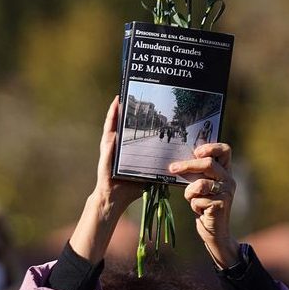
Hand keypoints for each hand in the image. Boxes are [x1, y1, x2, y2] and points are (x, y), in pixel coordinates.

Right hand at [71, 97, 147, 263]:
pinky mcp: (107, 147)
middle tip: (139, 91)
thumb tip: (181, 158)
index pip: (138, 129)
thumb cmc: (132, 187)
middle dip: (132, 108)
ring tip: (127, 92)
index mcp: (131, 148)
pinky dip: (113, 115)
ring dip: (121, 107)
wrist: (115, 198)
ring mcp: (112, 144)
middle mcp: (121, 144)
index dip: (143, 116)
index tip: (152, 104)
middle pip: (128, 122)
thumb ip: (161, 163)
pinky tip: (117, 103)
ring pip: (117, 121)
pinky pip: (110, 128)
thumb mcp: (150, 171)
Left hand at [171, 142, 238, 267]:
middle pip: (208, 163)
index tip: (196, 151)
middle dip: (188, 165)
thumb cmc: (203, 206)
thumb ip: (196, 173)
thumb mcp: (200, 186)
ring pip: (200, 184)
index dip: (211, 147)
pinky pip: (198, 200)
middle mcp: (229, 180)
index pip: (225, 150)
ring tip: (192, 200)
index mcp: (225, 171)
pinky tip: (200, 211)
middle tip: (172, 168)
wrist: (214, 232)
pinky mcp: (221, 205)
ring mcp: (227, 193)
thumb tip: (177, 160)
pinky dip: (194, 205)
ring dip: (190, 192)